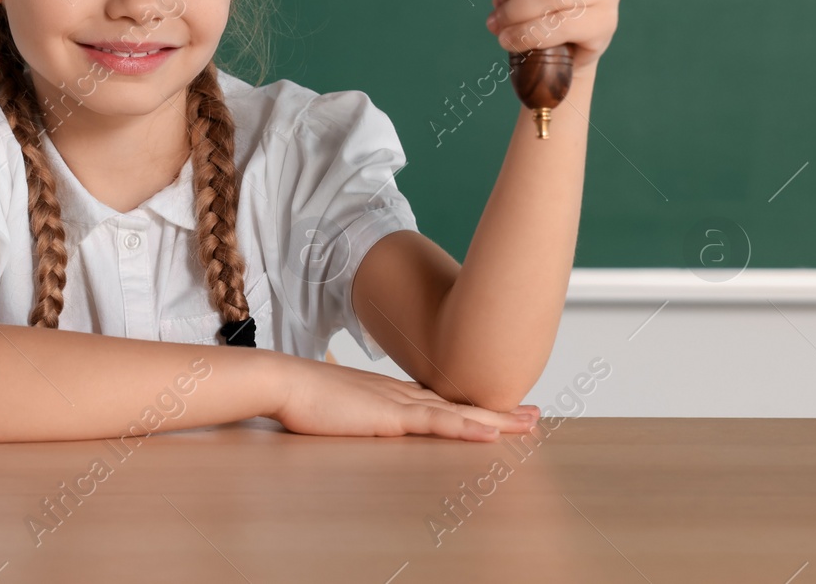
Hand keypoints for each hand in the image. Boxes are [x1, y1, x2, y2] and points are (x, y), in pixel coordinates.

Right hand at [271, 356, 540, 440]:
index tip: (497, 409)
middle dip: (498, 411)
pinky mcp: (390, 416)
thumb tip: (356, 414)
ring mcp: (398, 403)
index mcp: (388, 393)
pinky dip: (466, 428)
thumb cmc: (299, 396)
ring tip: (529, 423)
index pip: (440, 399)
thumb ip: (354, 410)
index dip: (472, 405)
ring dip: (496, 420)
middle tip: (533, 414)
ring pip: (459, 413)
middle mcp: (401, 394)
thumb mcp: (335, 404)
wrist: (283, 381)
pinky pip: (437, 424)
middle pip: (460, 402)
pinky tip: (491, 434)